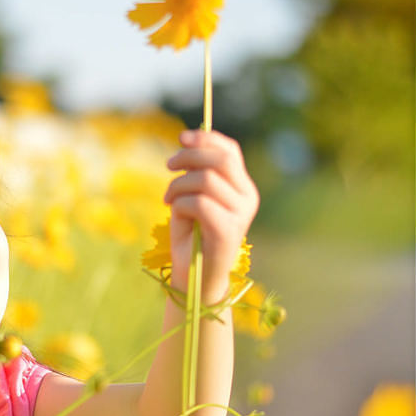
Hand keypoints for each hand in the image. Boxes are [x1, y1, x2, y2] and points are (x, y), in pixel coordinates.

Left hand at [163, 128, 259, 297]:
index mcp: (243, 188)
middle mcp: (248, 199)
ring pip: (205, 180)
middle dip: (189, 156)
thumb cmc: (192, 236)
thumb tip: (188, 141)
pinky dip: (179, 205)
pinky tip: (175, 215)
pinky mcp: (228, 231)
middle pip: (220, 160)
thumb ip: (196, 172)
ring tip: (168, 199)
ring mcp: (241, 215)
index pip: (230, 151)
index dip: (206, 138)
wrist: (194, 277)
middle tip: (168, 166)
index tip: (181, 138)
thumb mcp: (193, 196)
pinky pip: (198, 203)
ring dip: (178, 186)